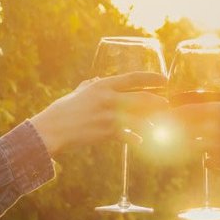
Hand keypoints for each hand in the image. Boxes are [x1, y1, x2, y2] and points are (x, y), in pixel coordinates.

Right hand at [29, 72, 166, 156]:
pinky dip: (136, 139)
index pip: (133, 78)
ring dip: (151, 123)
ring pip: (140, 119)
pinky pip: (129, 135)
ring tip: (158, 125)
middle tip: (167, 104)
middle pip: (143, 99)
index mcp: (102, 85)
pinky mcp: (107, 132)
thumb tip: (96, 80)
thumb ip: (89, 86)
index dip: (151, 78)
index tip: (164, 79)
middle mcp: (109, 98)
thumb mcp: (78, 93)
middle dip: (159, 103)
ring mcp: (109, 116)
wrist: (52, 130)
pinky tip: (140, 141)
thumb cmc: (63, 110)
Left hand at [175, 78, 219, 177]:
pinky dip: (208, 160)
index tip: (173, 114)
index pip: (186, 112)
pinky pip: (207, 161)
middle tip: (182, 130)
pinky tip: (212, 158)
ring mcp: (216, 147)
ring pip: (192, 147)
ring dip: (193, 145)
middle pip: (184, 130)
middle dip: (180, 130)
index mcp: (218, 111)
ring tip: (197, 144)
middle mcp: (213, 129)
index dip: (176, 114)